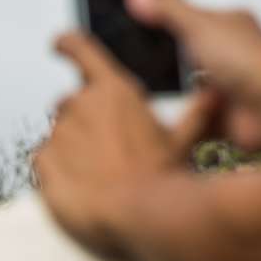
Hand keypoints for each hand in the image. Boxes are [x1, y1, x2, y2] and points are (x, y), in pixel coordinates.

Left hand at [35, 33, 203, 256]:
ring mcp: (60, 132)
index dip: (67, 44)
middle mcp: (82, 104)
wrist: (137, 217)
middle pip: (71, 104)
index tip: (58, 43)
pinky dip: (57, 172)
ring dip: (73, 151)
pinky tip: (80, 187)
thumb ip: (196, 113)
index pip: (81, 50)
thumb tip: (216, 95)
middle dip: (84, 124)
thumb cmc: (160, 180)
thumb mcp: (183, 142)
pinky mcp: (44, 162)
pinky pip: (44, 161)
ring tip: (99, 177)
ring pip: (59, 136)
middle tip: (107, 153)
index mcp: (115, 90)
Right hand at [126, 0, 260, 152]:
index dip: (171, 22)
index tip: (146, 25)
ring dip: (179, 96)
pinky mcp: (227, 120)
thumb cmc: (251, 63)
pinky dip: (187, 126)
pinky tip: (173, 122)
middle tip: (148, 66)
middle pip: (193, 57)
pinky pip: (199, 125)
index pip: (196, 18)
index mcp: (230, 26)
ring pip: (194, 92)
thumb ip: (167, 10)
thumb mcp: (199, 25)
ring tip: (157, 96)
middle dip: (172, 65)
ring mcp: (230, 89)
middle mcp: (233, 56)